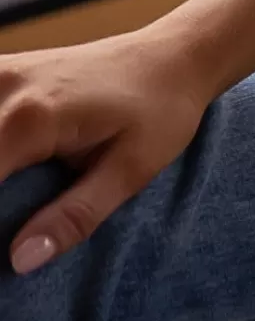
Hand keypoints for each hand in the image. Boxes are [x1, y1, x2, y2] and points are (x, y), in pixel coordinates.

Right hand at [0, 27, 214, 272]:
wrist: (171, 58)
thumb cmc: (160, 113)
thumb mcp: (130, 173)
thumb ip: (73, 218)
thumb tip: (20, 262)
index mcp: (31, 120)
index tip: (2, 253)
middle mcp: (3, 87)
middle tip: (15, 221)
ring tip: (16, 197)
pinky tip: (11, 167)